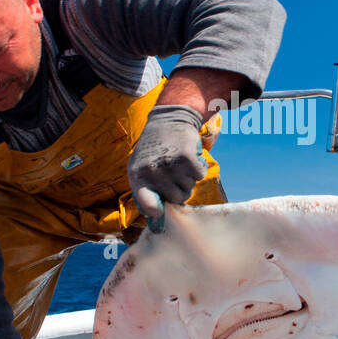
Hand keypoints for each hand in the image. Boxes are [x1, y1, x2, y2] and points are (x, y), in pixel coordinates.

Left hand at [128, 104, 206, 231]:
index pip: (146, 203)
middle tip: (174, 175)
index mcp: (137, 176)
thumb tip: (157, 218)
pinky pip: (200, 176)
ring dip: (188, 178)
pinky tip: (190, 157)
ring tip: (178, 163)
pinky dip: (198, 169)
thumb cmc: (154, 149)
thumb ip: (146, 191)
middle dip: (179, 189)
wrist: (167, 119)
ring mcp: (170, 164)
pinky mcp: (187, 157)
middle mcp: (152, 171)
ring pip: (189, 188)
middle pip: (176, 198)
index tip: (160, 210)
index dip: (156, 211)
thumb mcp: (141, 167)